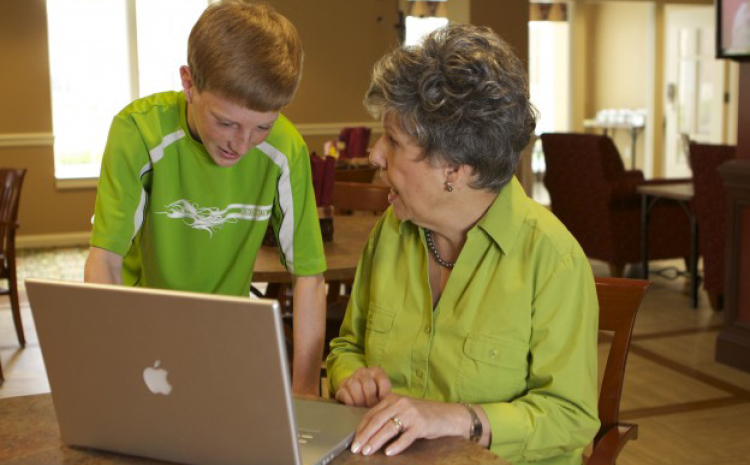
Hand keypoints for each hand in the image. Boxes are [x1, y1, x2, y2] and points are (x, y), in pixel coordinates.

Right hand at [335, 367, 391, 406]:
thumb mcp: (382, 392)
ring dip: (360, 401)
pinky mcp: (341, 387)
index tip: (384, 404)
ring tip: (363, 407)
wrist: (357, 393)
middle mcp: (363, 372)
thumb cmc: (374, 394)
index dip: (384, 395)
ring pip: (355, 387)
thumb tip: (387, 406)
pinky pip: (345, 394)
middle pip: (368, 385)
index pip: (383, 381)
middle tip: (372, 408)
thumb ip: (386, 396)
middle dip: (371, 400)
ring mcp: (351, 378)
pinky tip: (354, 406)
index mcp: (376, 371)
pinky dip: (350, 402)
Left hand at [350, 394, 467, 456]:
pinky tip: (389, 452)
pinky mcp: (421, 424)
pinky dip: (396, 445)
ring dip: (376, 441)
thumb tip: (367, 432)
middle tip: (356, 448)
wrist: (448, 415)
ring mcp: (411, 413)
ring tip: (367, 451)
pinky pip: (406, 437)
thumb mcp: (403, 410)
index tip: (354, 440)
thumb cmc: (423, 415)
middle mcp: (400, 404)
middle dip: (364, 436)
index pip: (371, 414)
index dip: (361, 428)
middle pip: (377, 421)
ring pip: (388, 428)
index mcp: (393, 399)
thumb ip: (387, 415)